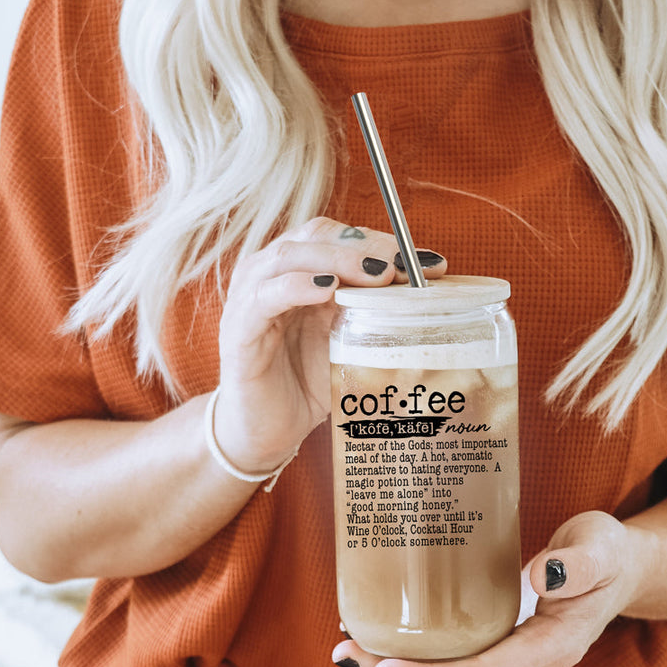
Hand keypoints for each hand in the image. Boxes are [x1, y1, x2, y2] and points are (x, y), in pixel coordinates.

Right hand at [212, 217, 446, 475]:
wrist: (267, 431)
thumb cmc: (307, 380)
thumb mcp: (351, 341)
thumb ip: (375, 312)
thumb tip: (427, 293)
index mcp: (300, 269)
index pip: (340, 236)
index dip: (383, 241)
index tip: (429, 262)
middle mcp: (271, 273)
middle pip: (317, 236)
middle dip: (366, 246)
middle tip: (404, 266)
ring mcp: (250, 297)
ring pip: (290, 256)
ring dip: (338, 260)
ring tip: (377, 274)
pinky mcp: (238, 329)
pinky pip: (265, 296)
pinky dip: (298, 286)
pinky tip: (327, 291)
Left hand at [331, 511, 654, 666]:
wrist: (622, 568)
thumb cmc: (609, 554)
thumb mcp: (601, 547)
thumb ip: (578, 563)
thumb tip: (542, 577)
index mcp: (552, 650)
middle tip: (343, 651)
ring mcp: (517, 662)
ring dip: (400, 661)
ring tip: (347, 640)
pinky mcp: (505, 646)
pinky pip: (457, 655)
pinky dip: (419, 648)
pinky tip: (381, 628)